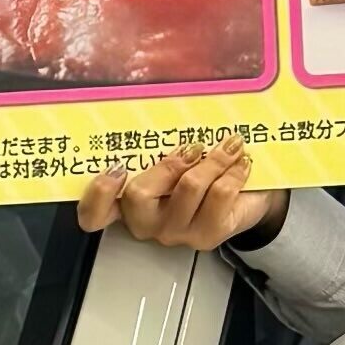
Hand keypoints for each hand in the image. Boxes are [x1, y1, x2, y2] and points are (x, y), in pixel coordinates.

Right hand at [78, 142, 273, 248]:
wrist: (249, 198)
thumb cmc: (204, 174)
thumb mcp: (176, 158)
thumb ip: (160, 146)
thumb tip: (165, 109)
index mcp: (128, 204)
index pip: (95, 214)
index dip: (99, 194)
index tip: (117, 167)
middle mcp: (147, 223)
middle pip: (138, 196)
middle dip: (167, 164)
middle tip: (191, 147)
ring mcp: (177, 233)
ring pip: (188, 188)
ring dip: (213, 159)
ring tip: (229, 146)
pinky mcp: (209, 235)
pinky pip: (220, 194)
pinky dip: (233, 171)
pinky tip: (240, 163)